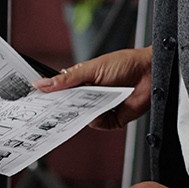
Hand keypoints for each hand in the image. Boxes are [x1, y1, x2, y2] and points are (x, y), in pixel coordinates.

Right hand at [35, 45, 152, 128]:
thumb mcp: (91, 69)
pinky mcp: (112, 118)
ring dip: (84, 111)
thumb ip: (66, 79)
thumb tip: (42, 83)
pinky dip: (101, 118)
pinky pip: (99, 124)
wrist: (150, 73)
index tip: (37, 99)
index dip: (49, 96)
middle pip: (69, 107)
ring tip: (91, 102)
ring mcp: (101, 107)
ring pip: (83, 117)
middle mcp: (89, 96)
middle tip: (57, 107)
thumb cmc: (124, 63)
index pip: (60, 92)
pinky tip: (106, 107)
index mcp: (81, 81)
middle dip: (63, 108)